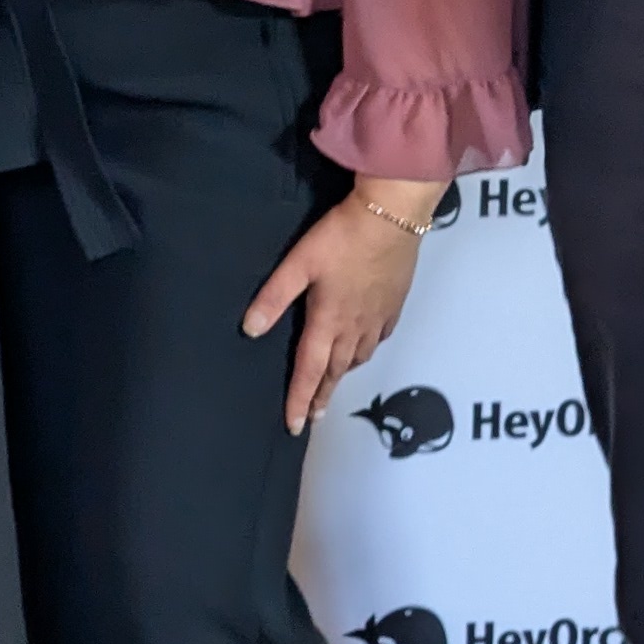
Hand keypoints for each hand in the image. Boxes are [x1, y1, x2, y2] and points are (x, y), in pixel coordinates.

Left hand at [246, 181, 433, 435]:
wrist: (392, 217)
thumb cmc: (342, 236)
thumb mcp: (299, 263)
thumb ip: (274, 297)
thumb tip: (249, 330)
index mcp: (328, 320)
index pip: (310, 370)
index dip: (299, 399)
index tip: (294, 425)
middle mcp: (355, 326)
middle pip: (336, 370)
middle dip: (322, 395)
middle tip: (313, 416)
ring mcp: (378, 316)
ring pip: (359, 356)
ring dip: (343, 374)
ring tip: (333, 384)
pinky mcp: (394, 303)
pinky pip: (379, 338)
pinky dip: (367, 351)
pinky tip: (365, 347)